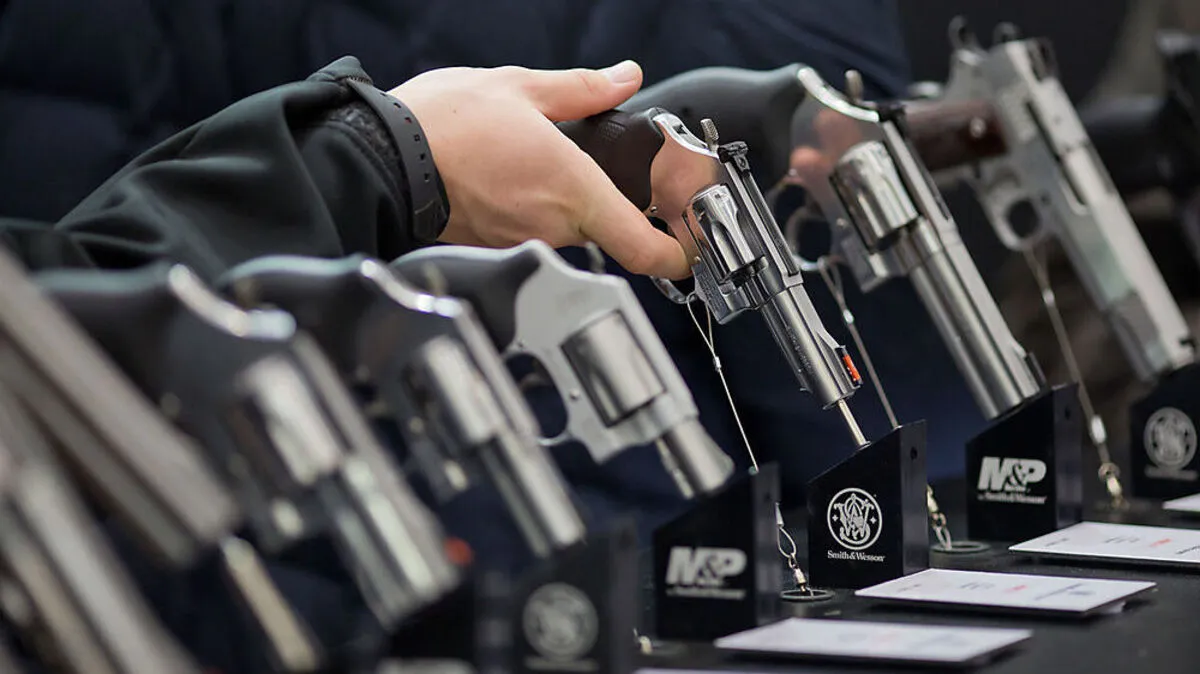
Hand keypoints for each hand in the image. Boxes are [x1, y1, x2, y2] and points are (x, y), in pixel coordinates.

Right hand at [388, 62, 689, 278]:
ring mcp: (523, 240)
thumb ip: (583, 89)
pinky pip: (531, 227)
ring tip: (543, 160)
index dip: (679, 256)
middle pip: (608, 227)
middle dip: (617, 202)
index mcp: (575, 190)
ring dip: (567, 199)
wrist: (381, 158)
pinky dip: (532, 205)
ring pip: (567, 226)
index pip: (646, 249)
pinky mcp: (494, 243)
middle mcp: (554, 226)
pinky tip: (512, 173)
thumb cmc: (443, 126)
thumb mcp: (522, 87)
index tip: (690, 249)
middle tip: (613, 168)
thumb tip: (623, 78)